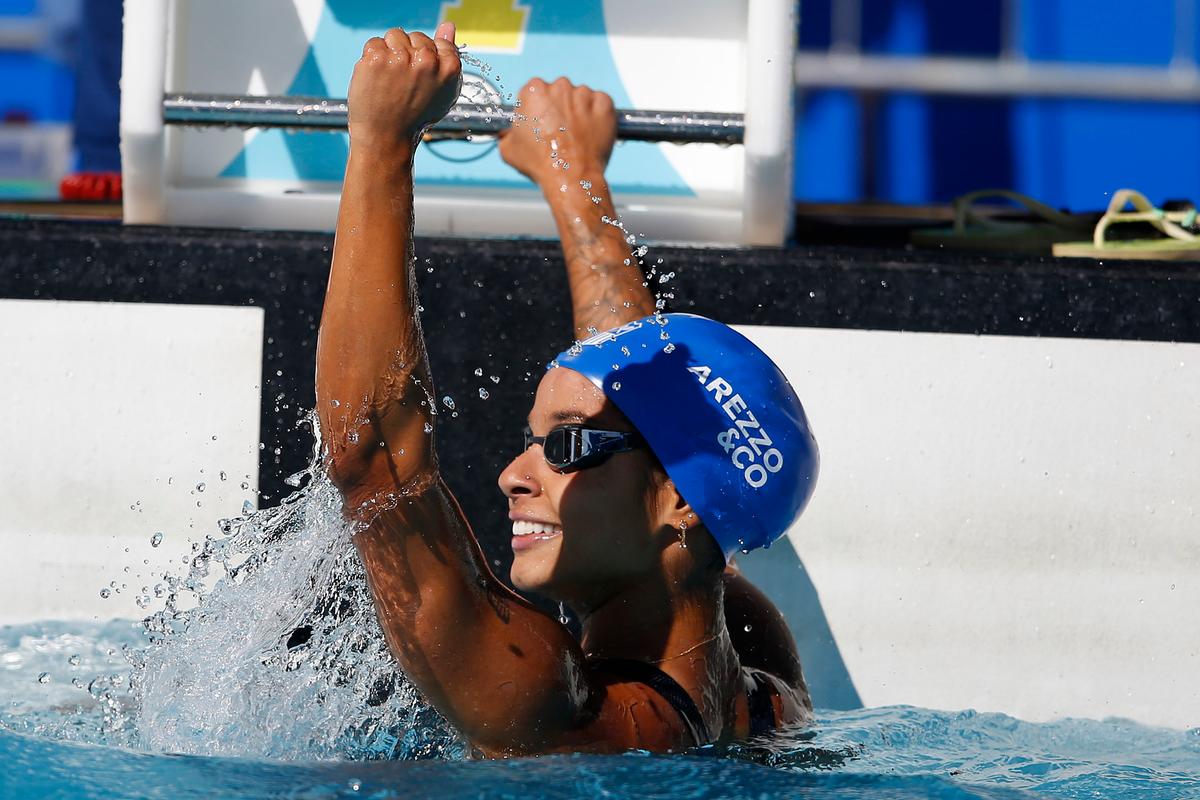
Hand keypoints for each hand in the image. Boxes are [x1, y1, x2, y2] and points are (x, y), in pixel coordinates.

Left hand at [348, 22, 461, 154]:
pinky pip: (374, 43)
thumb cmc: (414, 116)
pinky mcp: (376, 58)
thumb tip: (449, 26)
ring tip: (389, 81)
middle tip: (403, 84)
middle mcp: (426, 61)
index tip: (419, 78)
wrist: (386, 138)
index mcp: (448, 68)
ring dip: (389, 54)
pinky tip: (376, 79)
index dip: (427, 58)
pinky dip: (372, 59)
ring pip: (394, 36)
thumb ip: (447, 56)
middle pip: (415, 37)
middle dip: (407, 54)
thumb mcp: (441, 90)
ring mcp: (400, 58)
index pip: (439, 42)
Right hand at [498, 77, 616, 186]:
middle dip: (560, 107)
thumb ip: (507, 133)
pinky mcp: (604, 103)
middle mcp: (559, 86)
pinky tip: (591, 132)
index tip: (542, 122)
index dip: (538, 108)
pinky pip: (601, 104)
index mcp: (534, 90)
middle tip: (560, 131)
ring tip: (577, 135)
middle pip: (559, 92)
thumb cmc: (540, 164)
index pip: (535, 92)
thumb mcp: (509, 149)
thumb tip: (507, 132)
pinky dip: (598, 115)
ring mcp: (584, 94)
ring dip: (579, 111)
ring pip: (581, 98)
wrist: (571, 177)